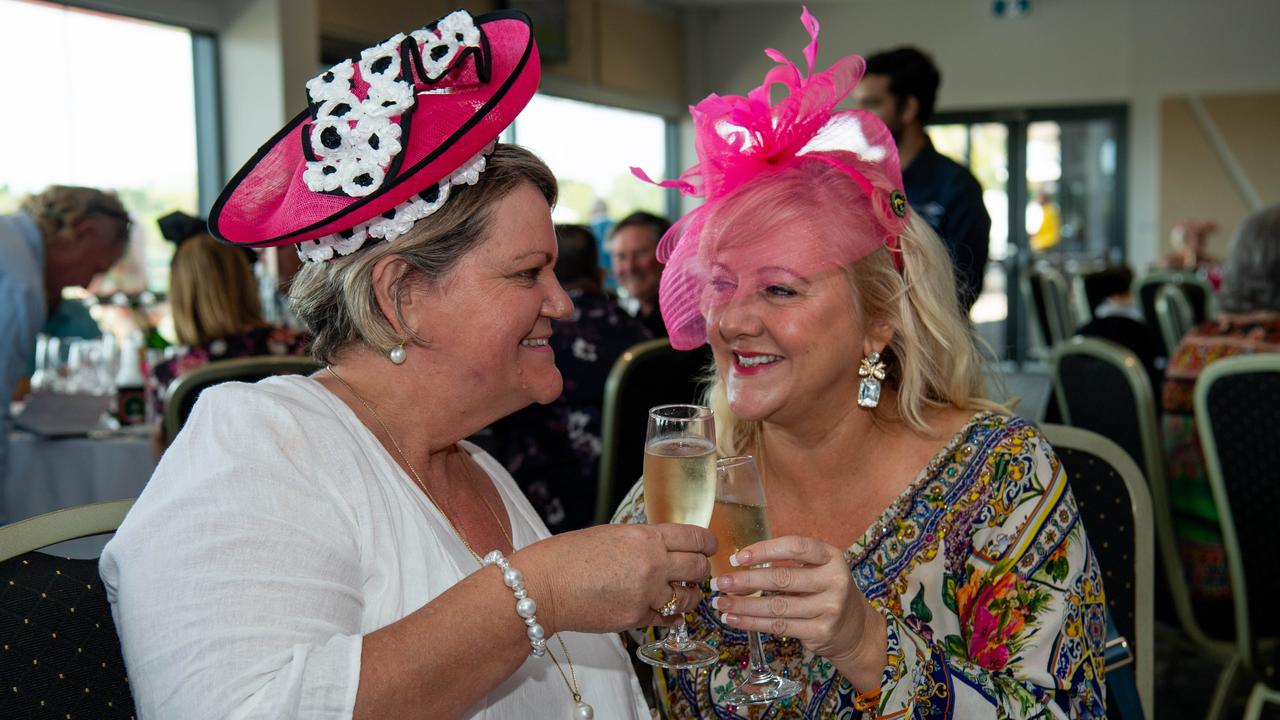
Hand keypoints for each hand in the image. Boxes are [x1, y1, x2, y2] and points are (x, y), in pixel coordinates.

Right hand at [515, 523, 715, 635]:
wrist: (544, 586)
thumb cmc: (569, 556)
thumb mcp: (612, 534)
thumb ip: (642, 541)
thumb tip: (663, 548)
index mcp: (645, 537)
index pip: (694, 537)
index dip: (708, 543)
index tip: (710, 546)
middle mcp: (652, 565)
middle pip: (698, 568)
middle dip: (702, 570)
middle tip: (698, 571)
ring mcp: (646, 595)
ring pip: (687, 598)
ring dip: (689, 596)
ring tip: (682, 593)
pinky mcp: (636, 619)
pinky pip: (665, 618)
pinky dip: (668, 615)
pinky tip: (665, 611)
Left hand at [709, 535, 885, 685]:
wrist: (855, 628)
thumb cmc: (826, 590)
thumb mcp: (819, 568)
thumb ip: (789, 562)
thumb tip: (740, 562)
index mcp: (831, 557)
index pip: (796, 547)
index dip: (765, 549)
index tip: (738, 557)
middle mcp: (834, 581)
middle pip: (782, 579)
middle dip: (745, 581)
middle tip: (720, 582)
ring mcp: (829, 608)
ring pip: (777, 606)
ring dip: (743, 605)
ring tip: (720, 603)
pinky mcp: (821, 632)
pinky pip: (779, 626)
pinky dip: (752, 623)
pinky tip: (734, 619)